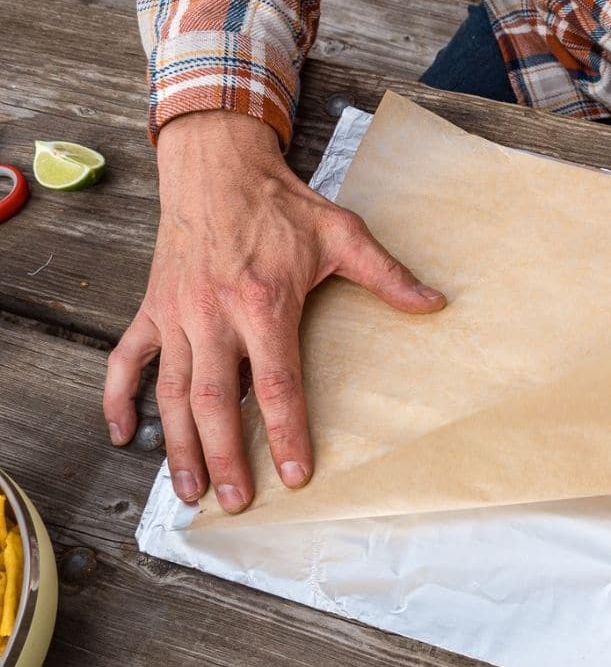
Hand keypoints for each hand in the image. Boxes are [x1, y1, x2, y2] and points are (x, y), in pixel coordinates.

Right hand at [104, 111, 445, 511]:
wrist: (217, 164)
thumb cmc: (281, 204)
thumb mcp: (343, 232)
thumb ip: (387, 275)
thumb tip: (435, 304)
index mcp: (264, 302)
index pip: (276, 384)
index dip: (287, 433)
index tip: (294, 475)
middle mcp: (213, 313)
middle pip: (213, 400)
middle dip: (225, 456)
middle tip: (235, 501)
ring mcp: (177, 312)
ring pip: (170, 390)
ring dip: (176, 444)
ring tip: (187, 489)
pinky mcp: (152, 306)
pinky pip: (127, 359)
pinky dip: (118, 397)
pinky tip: (123, 434)